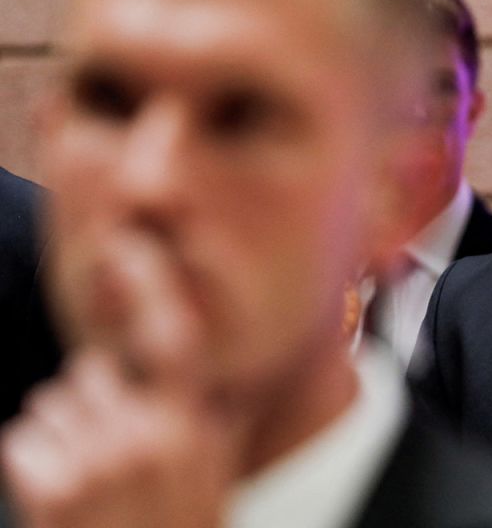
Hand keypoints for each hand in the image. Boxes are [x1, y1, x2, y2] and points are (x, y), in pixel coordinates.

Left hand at [1, 236, 239, 527]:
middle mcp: (147, 436)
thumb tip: (195, 379)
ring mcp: (98, 462)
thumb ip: (201, 422)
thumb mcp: (210, 475)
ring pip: (50, 407)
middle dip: (92, 407)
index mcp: (190, 429)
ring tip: (88, 485)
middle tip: (111, 458)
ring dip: (59, 438)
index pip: (174, 342)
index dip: (151, 288)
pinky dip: (30, 467)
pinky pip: (22, 441)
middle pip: (91, 376)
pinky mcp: (52, 488)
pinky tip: (58, 501)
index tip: (129, 249)